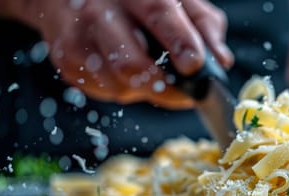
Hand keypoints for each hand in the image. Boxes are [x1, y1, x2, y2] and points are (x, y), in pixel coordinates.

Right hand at [17, 0, 233, 108]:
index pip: (160, 15)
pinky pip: (104, 92)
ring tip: (152, 74)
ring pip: (119, 85)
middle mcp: (102, 11)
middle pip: (132, 64)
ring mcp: (80, 37)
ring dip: (144, 91)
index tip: (195, 65)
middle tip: (186, 94)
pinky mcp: (67, 60)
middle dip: (164, 87)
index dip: (180, 42)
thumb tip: (222, 60)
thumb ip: (203, 25)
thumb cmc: (135, 0)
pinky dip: (123, 90)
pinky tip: (125, 71)